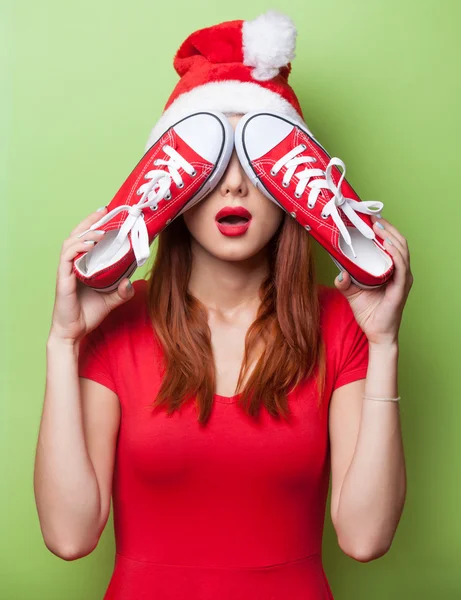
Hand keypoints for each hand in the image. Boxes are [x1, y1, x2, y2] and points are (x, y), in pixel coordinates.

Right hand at [48, 208, 134, 344]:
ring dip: (86, 232)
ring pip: (72, 241)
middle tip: (104, 210)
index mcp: (83, 265)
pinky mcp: (63, 278)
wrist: (74, 332)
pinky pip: (67, 257)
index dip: (95, 224)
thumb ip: (123, 291)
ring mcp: (67, 270)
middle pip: (78, 234)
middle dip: (90, 220)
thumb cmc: (88, 313)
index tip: (108, 213)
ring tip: (101, 230)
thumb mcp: (112, 300)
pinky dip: (78, 247)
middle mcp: (74, 264)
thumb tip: (130, 280)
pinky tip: (90, 244)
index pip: (87, 238)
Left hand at [333, 215, 413, 345]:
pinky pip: (400, 266)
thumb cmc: (369, 312)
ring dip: (389, 235)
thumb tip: (338, 272)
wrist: (376, 333)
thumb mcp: (351, 292)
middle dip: (386, 227)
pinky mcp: (400, 287)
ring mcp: (402, 278)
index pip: (391, 243)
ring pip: (401, 249)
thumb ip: (343, 281)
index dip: (383, 229)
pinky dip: (393, 253)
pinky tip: (384, 244)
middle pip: (398, 242)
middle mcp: (400, 271)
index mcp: (391, 269)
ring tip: (377, 226)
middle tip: (372, 217)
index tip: (370, 218)